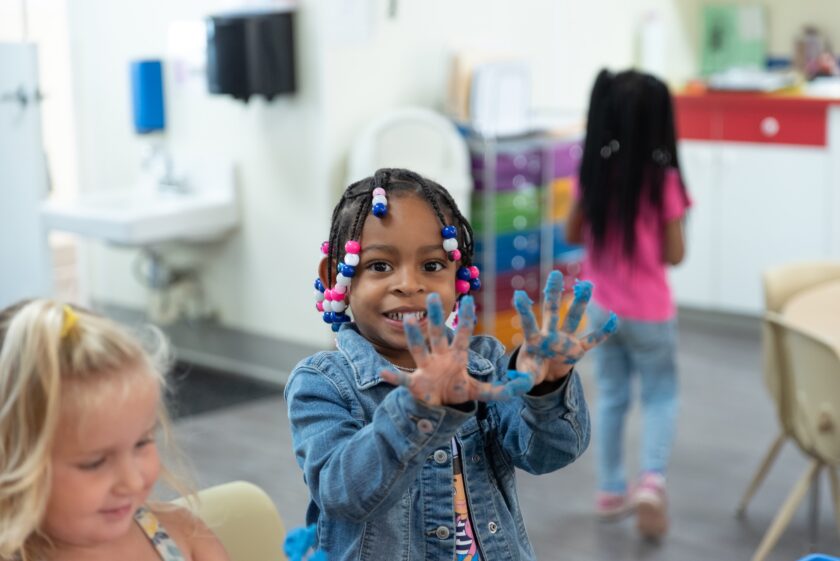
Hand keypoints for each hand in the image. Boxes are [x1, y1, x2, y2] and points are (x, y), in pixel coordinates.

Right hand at [380, 294, 510, 405]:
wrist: (438, 407)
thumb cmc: (456, 392)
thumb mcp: (479, 392)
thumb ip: (500, 390)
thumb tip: (523, 386)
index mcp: (456, 356)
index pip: (463, 333)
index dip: (466, 318)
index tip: (468, 300)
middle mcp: (439, 357)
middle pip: (438, 334)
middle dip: (435, 317)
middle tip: (432, 297)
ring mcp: (426, 368)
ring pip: (419, 349)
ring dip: (414, 336)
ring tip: (409, 320)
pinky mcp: (415, 384)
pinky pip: (403, 380)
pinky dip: (394, 377)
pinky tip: (384, 372)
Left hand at [513, 270, 617, 390]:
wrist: (546, 374)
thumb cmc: (531, 370)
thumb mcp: (524, 377)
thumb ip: (519, 381)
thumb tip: (510, 384)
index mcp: (534, 340)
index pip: (528, 323)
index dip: (523, 310)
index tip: (518, 294)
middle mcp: (550, 335)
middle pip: (551, 311)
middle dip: (553, 293)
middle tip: (554, 273)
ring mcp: (565, 340)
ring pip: (573, 318)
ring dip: (580, 302)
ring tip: (587, 285)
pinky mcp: (577, 349)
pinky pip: (593, 340)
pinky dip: (604, 332)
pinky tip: (614, 318)